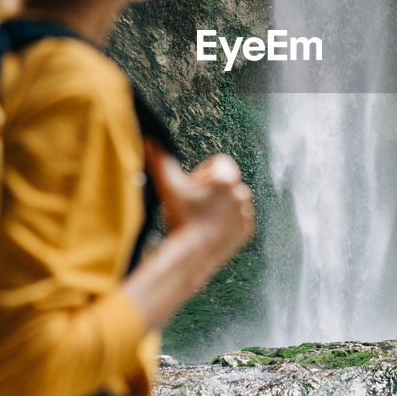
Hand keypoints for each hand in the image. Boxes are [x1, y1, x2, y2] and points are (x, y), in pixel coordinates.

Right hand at [144, 143, 254, 259]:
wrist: (193, 255)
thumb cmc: (181, 219)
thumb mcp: (169, 188)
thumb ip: (161, 161)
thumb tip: (148, 140)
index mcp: (226, 178)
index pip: (220, 163)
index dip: (204, 173)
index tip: (193, 188)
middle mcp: (241, 192)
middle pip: (226, 182)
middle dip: (212, 189)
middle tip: (195, 205)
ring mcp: (246, 212)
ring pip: (233, 201)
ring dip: (221, 205)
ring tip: (202, 219)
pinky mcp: (248, 230)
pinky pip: (240, 220)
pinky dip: (229, 223)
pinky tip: (212, 230)